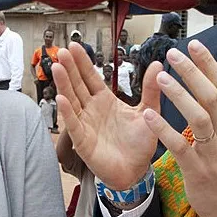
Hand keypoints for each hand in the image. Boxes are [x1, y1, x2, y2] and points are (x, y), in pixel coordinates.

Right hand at [52, 43, 160, 189]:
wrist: (137, 170)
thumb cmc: (140, 143)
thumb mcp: (148, 111)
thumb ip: (151, 89)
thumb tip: (158, 64)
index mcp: (105, 101)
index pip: (90, 77)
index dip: (82, 62)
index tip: (74, 46)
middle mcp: (91, 110)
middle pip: (78, 85)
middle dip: (70, 69)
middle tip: (62, 51)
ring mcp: (85, 124)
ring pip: (72, 101)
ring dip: (64, 85)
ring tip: (57, 68)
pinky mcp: (84, 142)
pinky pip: (74, 125)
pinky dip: (67, 113)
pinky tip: (61, 99)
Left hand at [141, 41, 216, 216]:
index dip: (210, 64)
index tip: (194, 44)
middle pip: (212, 96)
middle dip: (193, 72)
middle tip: (173, 53)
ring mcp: (213, 151)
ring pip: (199, 117)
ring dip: (180, 96)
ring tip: (161, 78)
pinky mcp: (197, 169)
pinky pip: (180, 146)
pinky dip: (165, 130)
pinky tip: (149, 115)